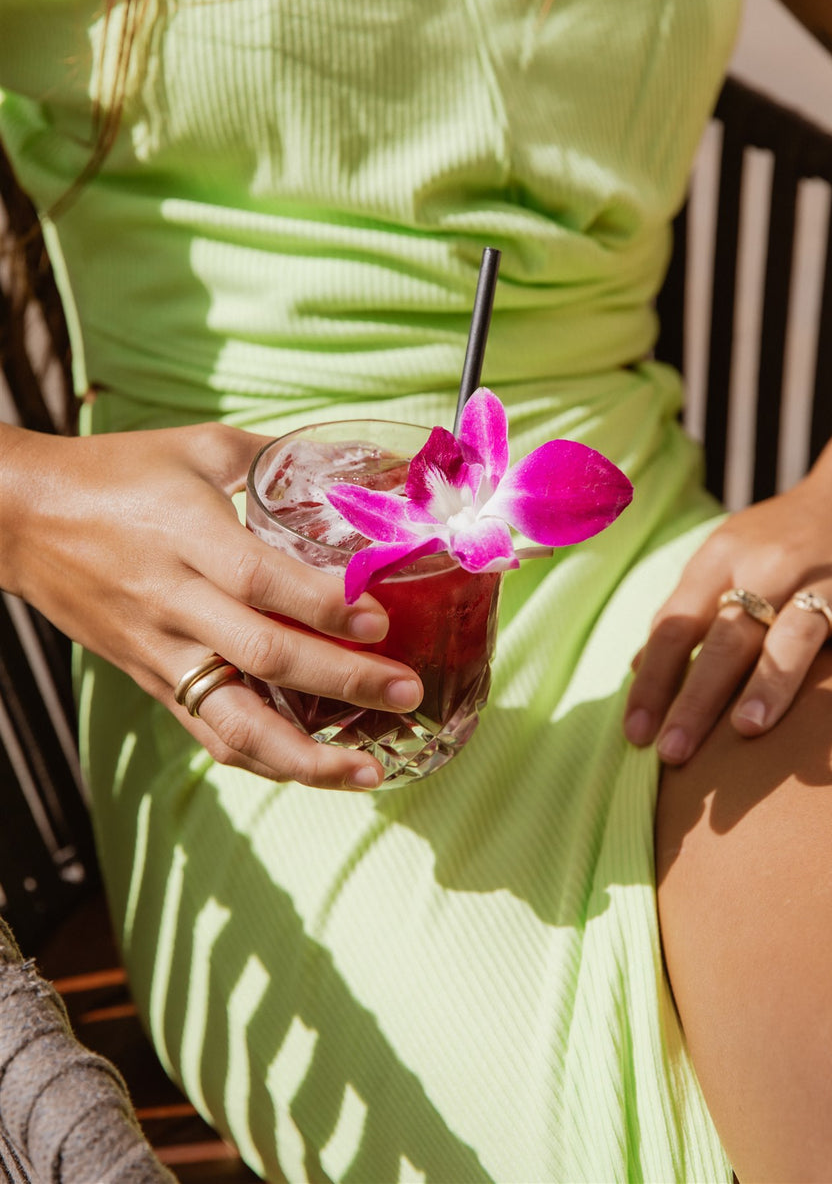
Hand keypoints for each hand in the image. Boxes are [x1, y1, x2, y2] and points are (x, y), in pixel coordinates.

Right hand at [0, 422, 424, 788]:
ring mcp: (158, 650)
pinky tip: (311, 769)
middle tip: (407, 692)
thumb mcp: (199, 447)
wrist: (22, 518)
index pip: (262, 583)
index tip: (381, 621)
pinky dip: (263, 759)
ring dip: (305, 756)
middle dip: (343, 683)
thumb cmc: (118, 474)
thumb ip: (276, 457)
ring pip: (233, 721)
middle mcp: (172, 601)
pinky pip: (207, 732)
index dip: (324, 608)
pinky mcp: (148, 680)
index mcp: (187, 534)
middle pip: (264, 657)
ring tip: (368, 770)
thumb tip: (354, 468)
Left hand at [624, 473, 831, 765]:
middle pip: (727, 637)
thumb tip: (637, 670)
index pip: (676, 624)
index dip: (653, 680)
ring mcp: (830, 579)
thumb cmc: (779, 538)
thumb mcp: (724, 557)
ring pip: (794, 633)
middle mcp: (771, 565)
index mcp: (723, 558)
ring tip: (747, 730)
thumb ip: (685, 611)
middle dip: (697, 697)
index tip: (636, 734)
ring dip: (770, 682)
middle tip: (674, 752)